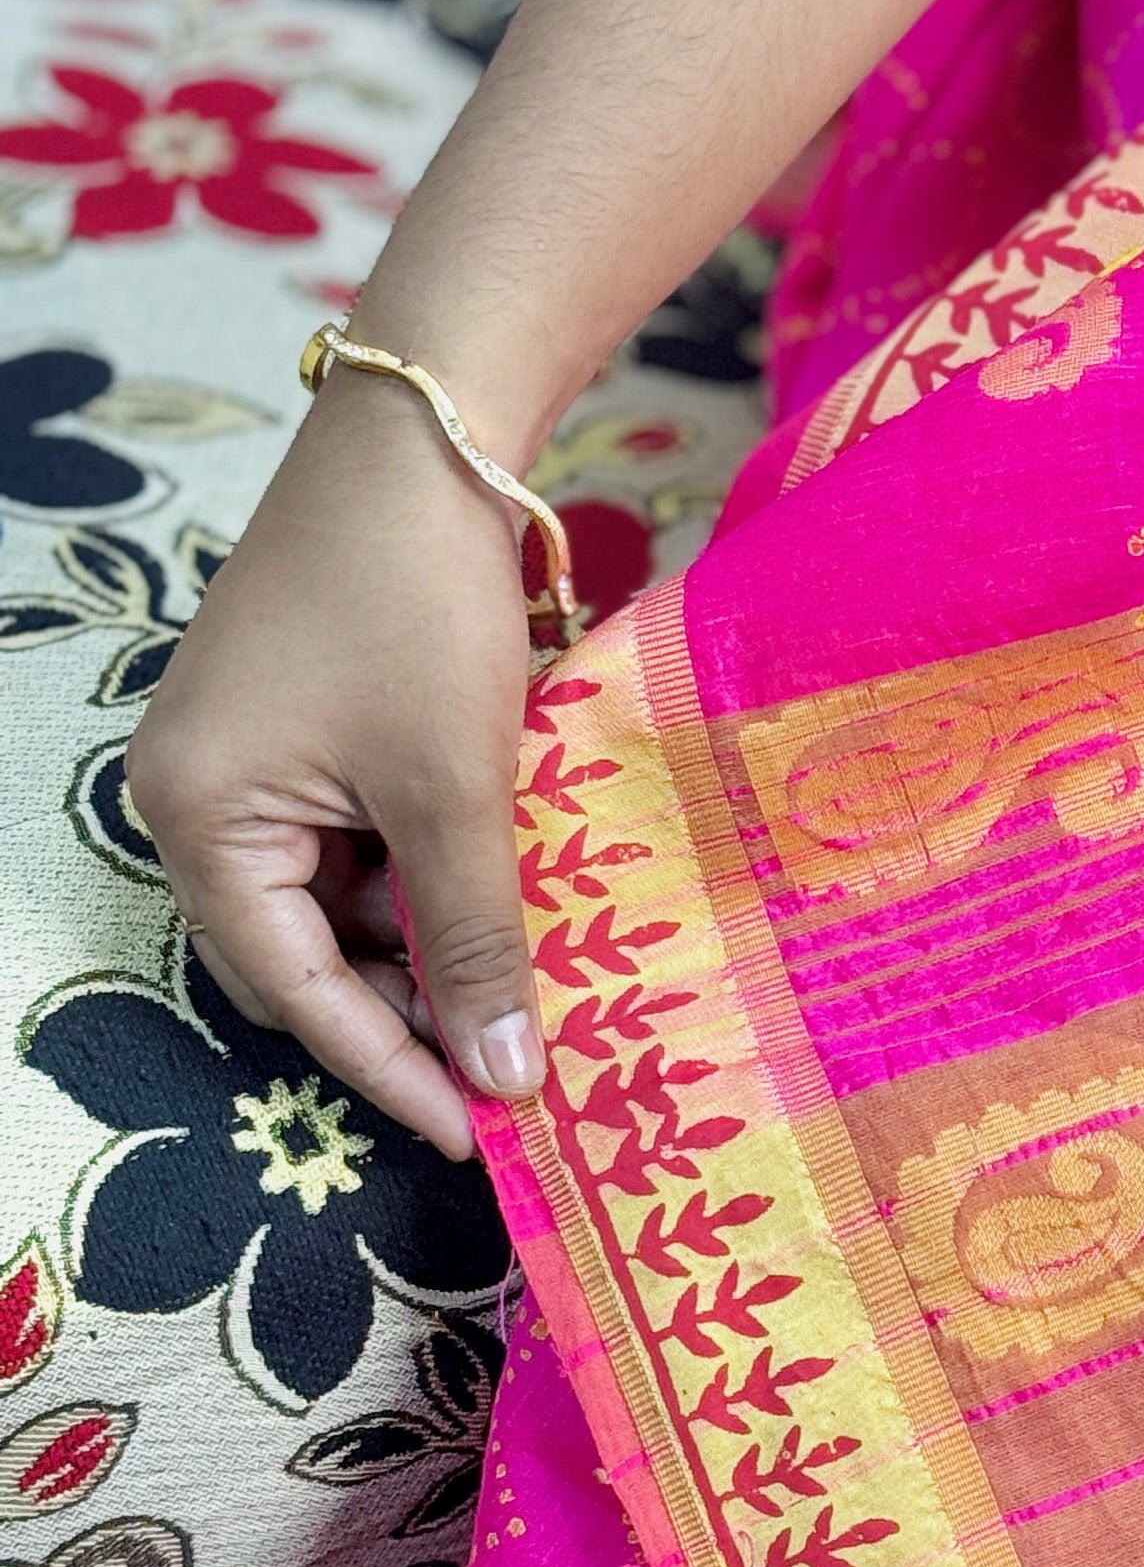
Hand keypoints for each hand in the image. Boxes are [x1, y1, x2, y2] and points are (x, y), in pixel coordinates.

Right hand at [126, 379, 543, 1160]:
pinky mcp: (298, 720)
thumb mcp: (456, 788)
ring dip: (423, 939)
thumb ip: (475, 939)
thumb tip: (501, 1078)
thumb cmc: (420, 606)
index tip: (476, 1131)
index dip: (387, 1069)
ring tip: (523, 981)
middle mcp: (197, 795)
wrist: (426, 435)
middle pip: (301, 953)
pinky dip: (423, 871)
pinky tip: (502, 893)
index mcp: (201, 820)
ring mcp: (245, 755)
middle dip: (405, 1011)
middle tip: (509, 1067)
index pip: (291, 992)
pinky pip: (353, 834)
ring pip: (338, 897)